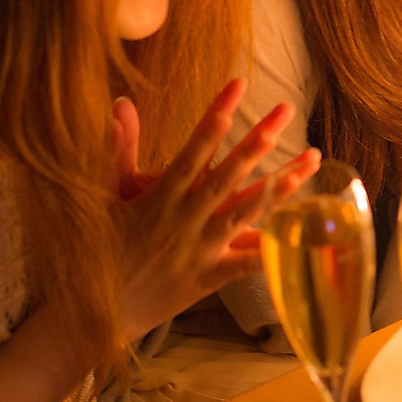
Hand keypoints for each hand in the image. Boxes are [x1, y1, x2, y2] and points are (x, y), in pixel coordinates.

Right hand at [112, 80, 320, 340]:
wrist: (91, 315)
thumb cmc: (97, 249)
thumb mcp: (103, 195)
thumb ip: (117, 148)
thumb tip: (120, 103)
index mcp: (160, 197)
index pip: (194, 147)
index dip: (216, 115)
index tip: (237, 85)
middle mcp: (184, 219)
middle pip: (230, 173)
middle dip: (259, 139)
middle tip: (286, 109)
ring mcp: (199, 249)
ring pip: (246, 212)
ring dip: (280, 185)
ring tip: (310, 160)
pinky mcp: (207, 279)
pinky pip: (246, 264)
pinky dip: (273, 249)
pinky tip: (302, 233)